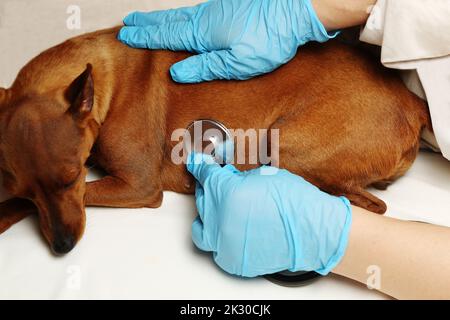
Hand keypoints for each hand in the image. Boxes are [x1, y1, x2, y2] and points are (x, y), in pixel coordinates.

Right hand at [118, 0, 337, 82]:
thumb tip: (178, 73)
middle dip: (147, 24)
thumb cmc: (269, 39)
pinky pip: (194, 12)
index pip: (167, 36)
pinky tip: (182, 18)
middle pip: (169, 21)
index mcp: (204, 34)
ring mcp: (216, 10)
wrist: (295, 9)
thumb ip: (206, 67)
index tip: (126, 35)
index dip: (146, 37)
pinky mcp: (228, 7)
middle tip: (128, 22)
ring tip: (147, 19)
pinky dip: (180, 14)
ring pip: (180, 14)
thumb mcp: (237, 63)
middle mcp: (205, 19)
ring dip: (161, 18)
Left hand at [187, 153, 351, 276]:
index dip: (200, 165)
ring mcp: (224, 243)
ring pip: (200, 228)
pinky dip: (221, 237)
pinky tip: (234, 229)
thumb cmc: (295, 202)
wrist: (313, 231)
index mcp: (227, 193)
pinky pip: (216, 248)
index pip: (205, 174)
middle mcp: (220, 219)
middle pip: (203, 198)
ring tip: (221, 210)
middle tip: (223, 185)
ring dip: (207, 216)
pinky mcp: (232, 260)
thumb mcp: (263, 175)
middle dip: (211, 188)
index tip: (196, 163)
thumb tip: (224, 178)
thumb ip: (236, 177)